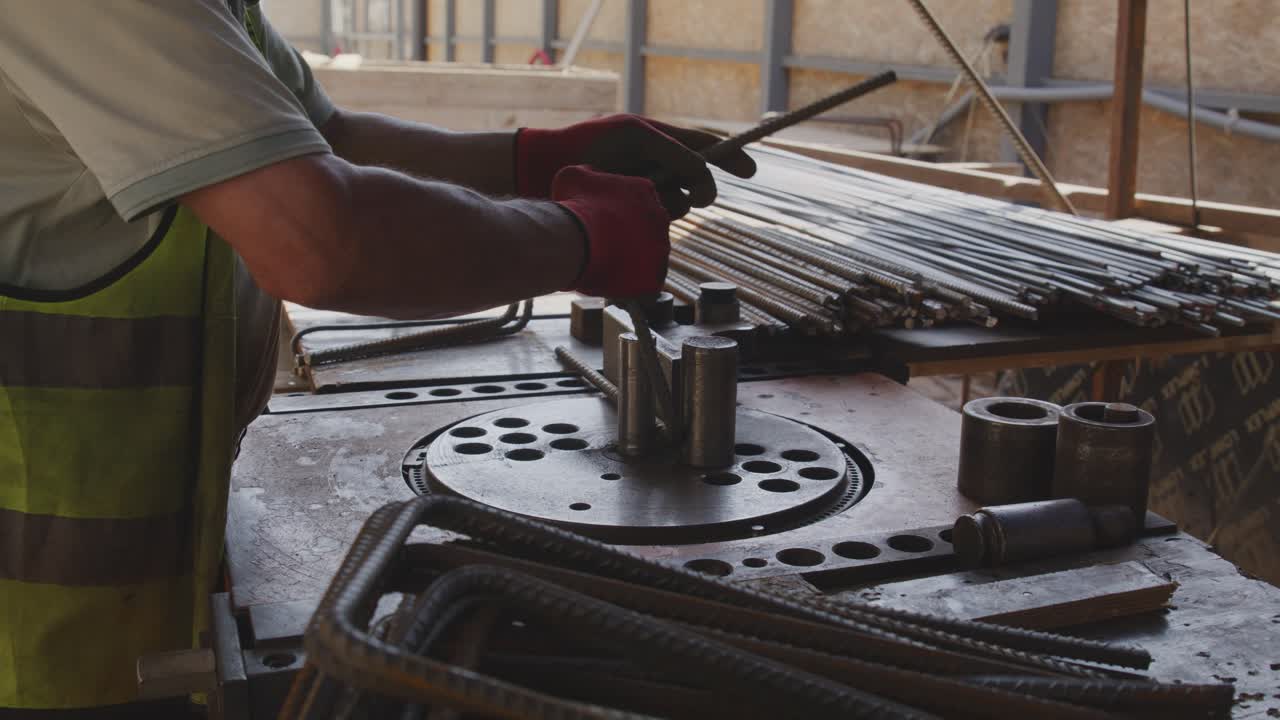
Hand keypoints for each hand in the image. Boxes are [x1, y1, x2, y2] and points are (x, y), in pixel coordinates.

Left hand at [516, 115, 756, 218]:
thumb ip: (676, 153)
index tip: (750, 173)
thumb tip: (705, 176)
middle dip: (698, 188)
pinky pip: (657, 224)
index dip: (729, 157)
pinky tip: (630, 216)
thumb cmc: (587, 146)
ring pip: (678, 205)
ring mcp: (641, 193)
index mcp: (656, 141)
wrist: (542, 172)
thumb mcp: (637, 138)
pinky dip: (653, 221)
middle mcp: (652, 168)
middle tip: (694, 196)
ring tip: (636, 197)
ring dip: (668, 203)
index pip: (703, 146)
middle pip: (695, 181)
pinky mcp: (628, 217)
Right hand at [552, 165, 669, 297]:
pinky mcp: (655, 276)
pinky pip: (647, 282)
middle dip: (629, 236)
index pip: (639, 202)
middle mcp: (660, 216)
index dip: (619, 214)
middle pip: (648, 228)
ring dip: (632, 260)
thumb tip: (589, 176)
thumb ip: (589, 175)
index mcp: (645, 190)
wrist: (575, 240)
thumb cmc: (573, 206)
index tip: (603, 222)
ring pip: (650, 256)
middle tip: (605, 244)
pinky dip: (632, 284)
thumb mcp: (573, 177)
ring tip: (606, 264)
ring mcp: (660, 248)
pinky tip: (613, 282)